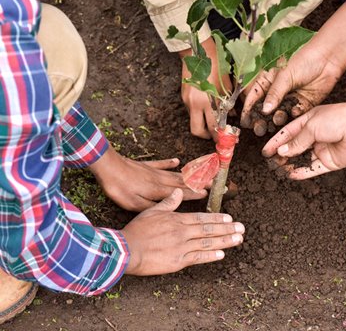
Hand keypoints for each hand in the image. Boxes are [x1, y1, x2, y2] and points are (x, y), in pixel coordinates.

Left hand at [89, 146, 206, 210]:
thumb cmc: (120, 188)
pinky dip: (169, 163)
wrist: (108, 167)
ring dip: (189, 174)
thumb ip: (153, 206)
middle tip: (212, 182)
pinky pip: (161, 164)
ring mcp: (153, 171)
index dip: (195, 193)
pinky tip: (177, 161)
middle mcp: (160, 179)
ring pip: (175, 173)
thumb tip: (170, 208)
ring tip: (201, 173)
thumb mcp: (134, 204)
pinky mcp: (145, 165)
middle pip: (183, 181)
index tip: (208, 193)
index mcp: (158, 190)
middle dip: (198, 183)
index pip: (181, 192)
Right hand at [121, 189, 244, 275]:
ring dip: (225, 241)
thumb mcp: (152, 211)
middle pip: (209, 230)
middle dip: (227, 229)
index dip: (217, 219)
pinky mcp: (178, 261)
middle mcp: (182, 232)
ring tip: (238, 239)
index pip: (202, 218)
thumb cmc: (137, 230)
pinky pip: (198, 258)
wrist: (127, 250)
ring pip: (207, 243)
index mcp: (177, 219)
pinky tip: (222, 254)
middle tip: (241, 228)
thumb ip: (169, 202)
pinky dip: (210, 255)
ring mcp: (181, 247)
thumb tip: (180, 192)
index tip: (229, 218)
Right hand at [180, 37, 231, 139]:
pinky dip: (199, 112)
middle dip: (206, 136)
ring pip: (193, 121)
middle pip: (197, 131)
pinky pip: (191, 110)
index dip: (219, 135)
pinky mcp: (183, 96)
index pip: (213, 126)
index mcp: (207, 100)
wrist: (197, 50)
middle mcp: (195, 103)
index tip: (225, 138)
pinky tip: (206, 107)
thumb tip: (230, 115)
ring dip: (202, 123)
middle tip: (214, 135)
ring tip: (212, 119)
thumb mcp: (227, 84)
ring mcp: (187, 100)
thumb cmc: (216, 64)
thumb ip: (228, 102)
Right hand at [241, 1, 345, 130]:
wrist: (327, 59)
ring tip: (277, 120)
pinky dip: (293, 115)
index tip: (245, 122)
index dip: (248, 110)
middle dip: (261, 120)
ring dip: (277, 119)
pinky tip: (294, 111)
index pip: (253, 98)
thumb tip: (264, 110)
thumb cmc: (303, 60)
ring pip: (278, 115)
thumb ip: (274, 94)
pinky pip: (294, 114)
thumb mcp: (284, 75)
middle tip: (259, 128)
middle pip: (264, 110)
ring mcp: (289, 100)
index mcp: (267, 82)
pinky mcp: (302, 105)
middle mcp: (276, 93)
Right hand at [263, 102, 345, 178]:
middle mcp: (314, 136)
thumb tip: (282, 152)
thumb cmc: (337, 119)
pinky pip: (313, 169)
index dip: (276, 142)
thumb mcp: (310, 126)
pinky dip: (303, 172)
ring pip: (302, 159)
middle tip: (271, 162)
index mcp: (308, 122)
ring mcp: (321, 149)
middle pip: (293, 147)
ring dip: (290, 164)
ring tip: (279, 169)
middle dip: (282, 155)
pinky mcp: (329, 161)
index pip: (287, 133)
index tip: (265, 151)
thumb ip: (295, 141)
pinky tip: (292, 175)